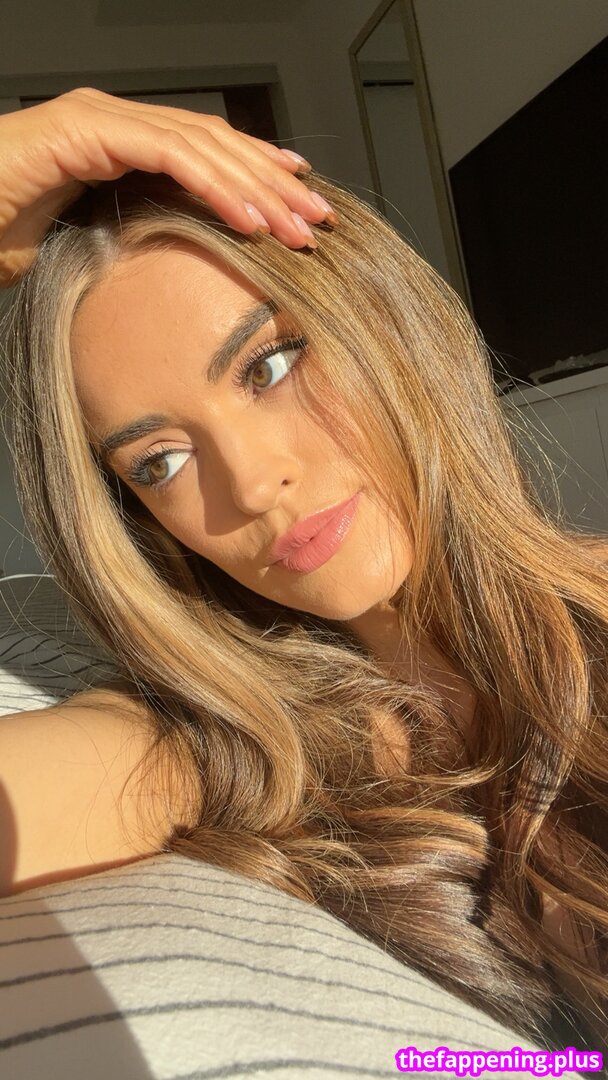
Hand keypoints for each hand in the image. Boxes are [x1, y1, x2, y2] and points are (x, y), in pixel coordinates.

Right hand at [0, 87, 335, 286]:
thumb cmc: (5, 229)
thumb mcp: (90, 236)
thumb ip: (135, 231)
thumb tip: (176, 259)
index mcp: (122, 140)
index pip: (204, 149)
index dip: (255, 172)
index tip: (298, 198)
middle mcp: (117, 120)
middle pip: (215, 144)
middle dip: (271, 182)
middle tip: (317, 216)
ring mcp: (102, 118)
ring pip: (200, 146)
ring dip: (256, 190)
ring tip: (296, 227)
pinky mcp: (87, 130)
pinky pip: (168, 156)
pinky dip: (215, 188)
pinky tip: (250, 220)